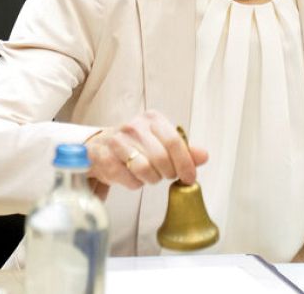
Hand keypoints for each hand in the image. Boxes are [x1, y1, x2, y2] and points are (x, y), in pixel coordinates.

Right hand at [85, 110, 207, 197]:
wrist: (99, 146)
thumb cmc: (134, 145)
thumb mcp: (160, 141)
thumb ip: (183, 149)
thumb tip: (204, 155)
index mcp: (151, 119)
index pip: (174, 141)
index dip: (185, 163)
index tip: (190, 177)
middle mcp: (133, 126)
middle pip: (161, 158)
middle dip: (168, 173)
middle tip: (165, 174)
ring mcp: (117, 141)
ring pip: (145, 170)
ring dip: (151, 179)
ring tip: (148, 174)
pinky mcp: (104, 158)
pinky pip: (130, 180)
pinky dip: (135, 183)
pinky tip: (131, 175)